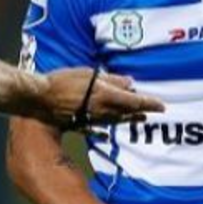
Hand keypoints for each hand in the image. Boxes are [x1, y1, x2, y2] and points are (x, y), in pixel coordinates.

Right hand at [41, 67, 163, 128]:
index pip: (134, 101)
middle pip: (127, 113)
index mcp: (106, 96)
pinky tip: (110, 129)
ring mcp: (92, 119)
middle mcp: (103, 111)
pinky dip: (109, 125)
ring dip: (129, 119)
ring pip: (116, 120)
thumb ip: (111, 79)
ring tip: (138, 118)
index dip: (149, 104)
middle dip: (141, 112)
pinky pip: (100, 126)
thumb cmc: (62, 81)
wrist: (40, 99)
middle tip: (153, 112)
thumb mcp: (89, 74)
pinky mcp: (82, 123)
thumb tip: (130, 83)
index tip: (162, 106)